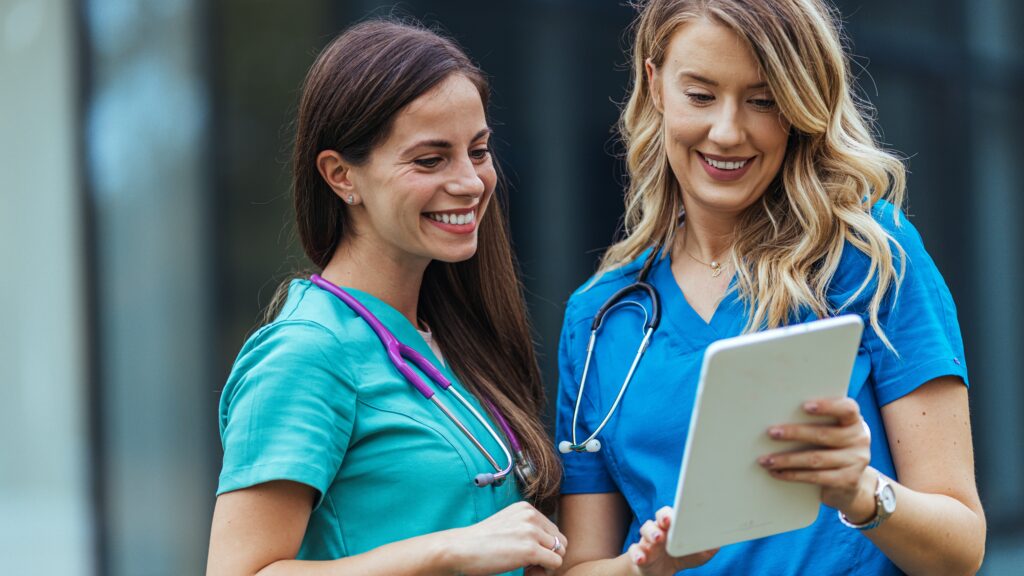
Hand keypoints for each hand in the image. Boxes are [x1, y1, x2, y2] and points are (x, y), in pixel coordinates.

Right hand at [442, 501, 566, 575]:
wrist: (460, 548)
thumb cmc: (480, 541)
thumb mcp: (507, 523)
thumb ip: (527, 526)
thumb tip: (551, 544)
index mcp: (526, 508)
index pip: (552, 529)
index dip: (543, 545)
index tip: (525, 551)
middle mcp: (531, 516)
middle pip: (559, 540)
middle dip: (548, 553)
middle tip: (529, 561)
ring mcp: (531, 532)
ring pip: (559, 552)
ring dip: (546, 562)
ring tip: (527, 565)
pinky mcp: (530, 550)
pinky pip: (555, 563)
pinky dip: (544, 570)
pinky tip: (526, 569)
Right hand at [628, 506, 717, 575]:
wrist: (658, 572)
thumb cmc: (679, 558)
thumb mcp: (696, 555)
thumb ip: (707, 548)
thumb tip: (719, 542)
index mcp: (672, 528)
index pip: (670, 514)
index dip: (671, 513)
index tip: (675, 516)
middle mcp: (658, 530)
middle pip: (657, 518)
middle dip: (662, 518)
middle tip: (667, 522)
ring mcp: (647, 541)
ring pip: (645, 530)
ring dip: (651, 533)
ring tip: (658, 540)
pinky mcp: (639, 554)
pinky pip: (634, 551)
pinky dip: (637, 554)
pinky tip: (642, 558)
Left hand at [759, 397, 873, 516]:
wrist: (851, 484)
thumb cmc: (833, 447)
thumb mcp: (833, 432)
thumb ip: (818, 421)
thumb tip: (778, 414)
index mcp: (855, 421)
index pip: (847, 409)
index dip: (828, 406)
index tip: (805, 406)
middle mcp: (860, 440)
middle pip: (824, 435)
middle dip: (794, 433)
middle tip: (771, 433)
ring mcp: (856, 462)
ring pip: (816, 459)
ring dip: (787, 459)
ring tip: (765, 460)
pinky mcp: (848, 481)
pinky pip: (816, 477)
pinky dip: (793, 475)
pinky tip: (776, 472)